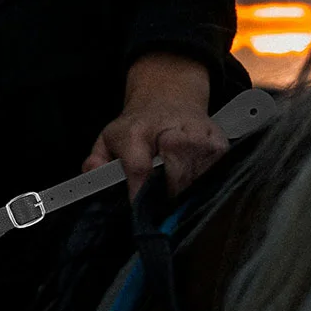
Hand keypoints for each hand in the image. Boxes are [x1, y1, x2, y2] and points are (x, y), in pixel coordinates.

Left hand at [81, 52, 229, 203]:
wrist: (170, 99)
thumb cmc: (138, 127)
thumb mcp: (110, 138)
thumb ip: (98, 160)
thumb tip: (91, 172)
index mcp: (139, 131)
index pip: (140, 167)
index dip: (140, 193)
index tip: (139, 210)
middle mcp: (173, 131)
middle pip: (174, 178)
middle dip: (165, 199)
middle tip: (158, 211)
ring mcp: (200, 138)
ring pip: (194, 182)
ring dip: (183, 194)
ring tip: (172, 193)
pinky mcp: (220, 145)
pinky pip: (212, 177)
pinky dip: (201, 186)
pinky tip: (191, 182)